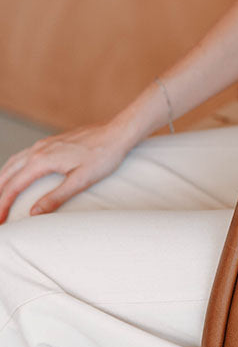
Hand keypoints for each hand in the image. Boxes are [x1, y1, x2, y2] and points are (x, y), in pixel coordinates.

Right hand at [0, 122, 132, 222]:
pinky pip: (23, 156)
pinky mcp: (51, 142)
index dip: (3, 204)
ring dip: (2, 179)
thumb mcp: (81, 180)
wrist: (116, 134)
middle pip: (7, 173)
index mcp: (42, 160)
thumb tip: (34, 212)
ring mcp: (43, 144)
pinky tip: (17, 174)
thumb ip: (56, 197)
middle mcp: (38, 150)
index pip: (14, 186)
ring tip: (0, 195)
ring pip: (13, 162)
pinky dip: (13, 168)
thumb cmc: (103, 157)